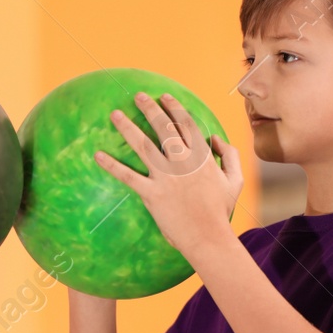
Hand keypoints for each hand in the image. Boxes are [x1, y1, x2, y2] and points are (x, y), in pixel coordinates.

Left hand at [93, 91, 243, 258]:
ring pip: (143, 145)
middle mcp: (182, 161)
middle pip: (163, 127)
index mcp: (201, 156)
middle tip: (137, 96)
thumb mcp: (234, 180)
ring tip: (114, 114)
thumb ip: (229, 155)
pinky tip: (98, 155)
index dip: (174, 108)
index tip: (164, 97)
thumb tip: (216, 138)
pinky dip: (112, 166)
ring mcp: (165, 177)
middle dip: (150, 108)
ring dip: (127, 128)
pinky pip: (128, 176)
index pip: (186, 124)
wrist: (208, 237)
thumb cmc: (220, 210)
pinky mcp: (151, 194)